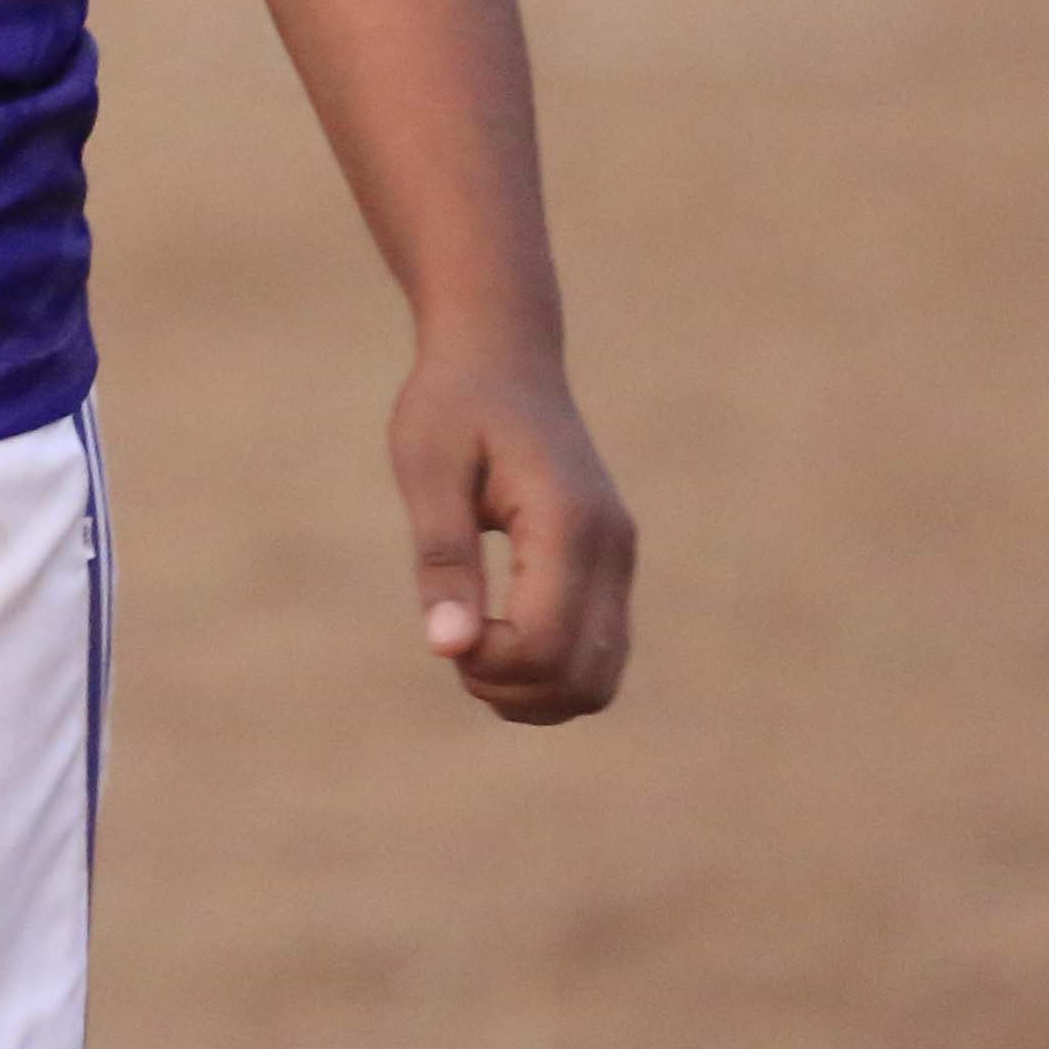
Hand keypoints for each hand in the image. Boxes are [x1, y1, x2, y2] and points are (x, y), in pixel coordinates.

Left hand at [392, 345, 634, 722]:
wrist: (504, 356)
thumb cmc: (454, 404)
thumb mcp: (427, 469)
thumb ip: (444, 558)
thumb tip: (450, 649)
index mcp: (568, 522)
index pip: (543, 645)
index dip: (486, 664)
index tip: (443, 627)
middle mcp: (612, 548)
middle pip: (581, 681)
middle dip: (509, 689)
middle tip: (454, 641)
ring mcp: (620, 561)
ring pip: (598, 683)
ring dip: (532, 693)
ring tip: (474, 646)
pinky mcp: (613, 569)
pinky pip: (598, 657)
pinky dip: (550, 674)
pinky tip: (499, 639)